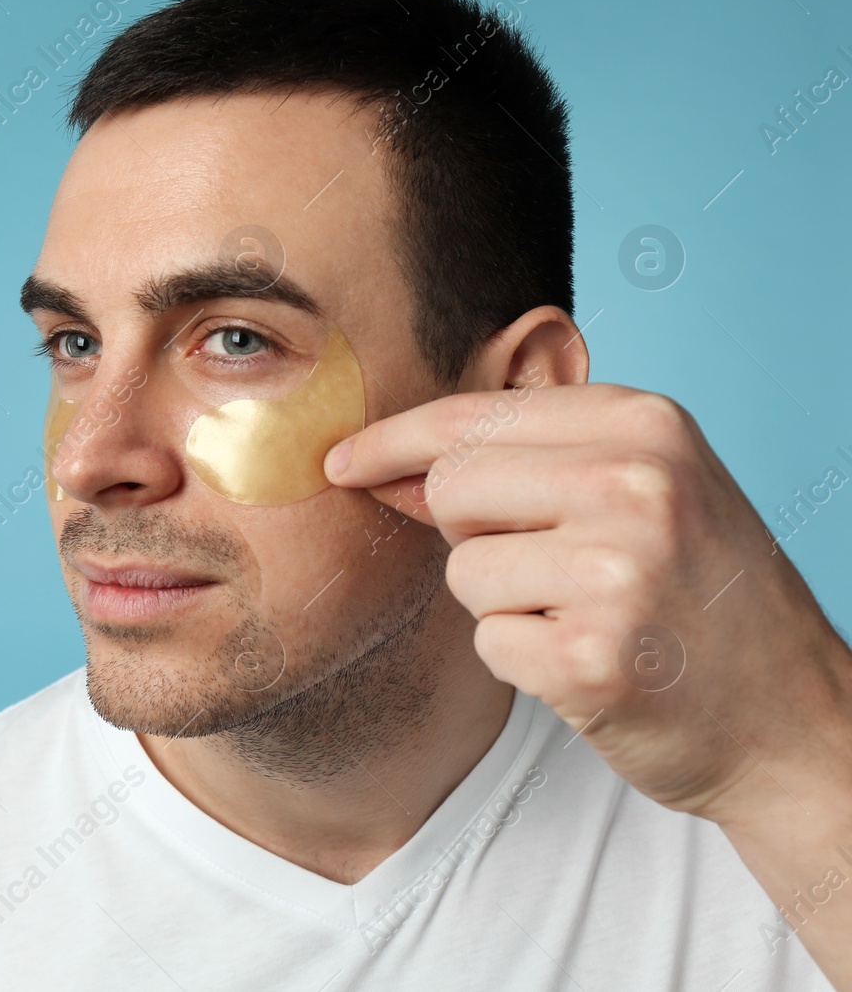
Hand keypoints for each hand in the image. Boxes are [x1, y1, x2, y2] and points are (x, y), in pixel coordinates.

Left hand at [323, 380, 851, 826]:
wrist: (792, 720)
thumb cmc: (700, 598)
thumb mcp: (641, 491)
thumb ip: (525, 463)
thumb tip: (380, 462)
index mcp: (645, 424)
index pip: (474, 415)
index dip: (393, 440)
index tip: (343, 460)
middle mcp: (635, 484)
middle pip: (452, 487)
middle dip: (471, 534)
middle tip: (548, 568)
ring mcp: (618, 571)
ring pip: (463, 571)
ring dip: (502, 604)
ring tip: (584, 615)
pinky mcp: (594, 658)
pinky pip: (487, 642)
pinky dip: (522, 660)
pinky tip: (590, 662)